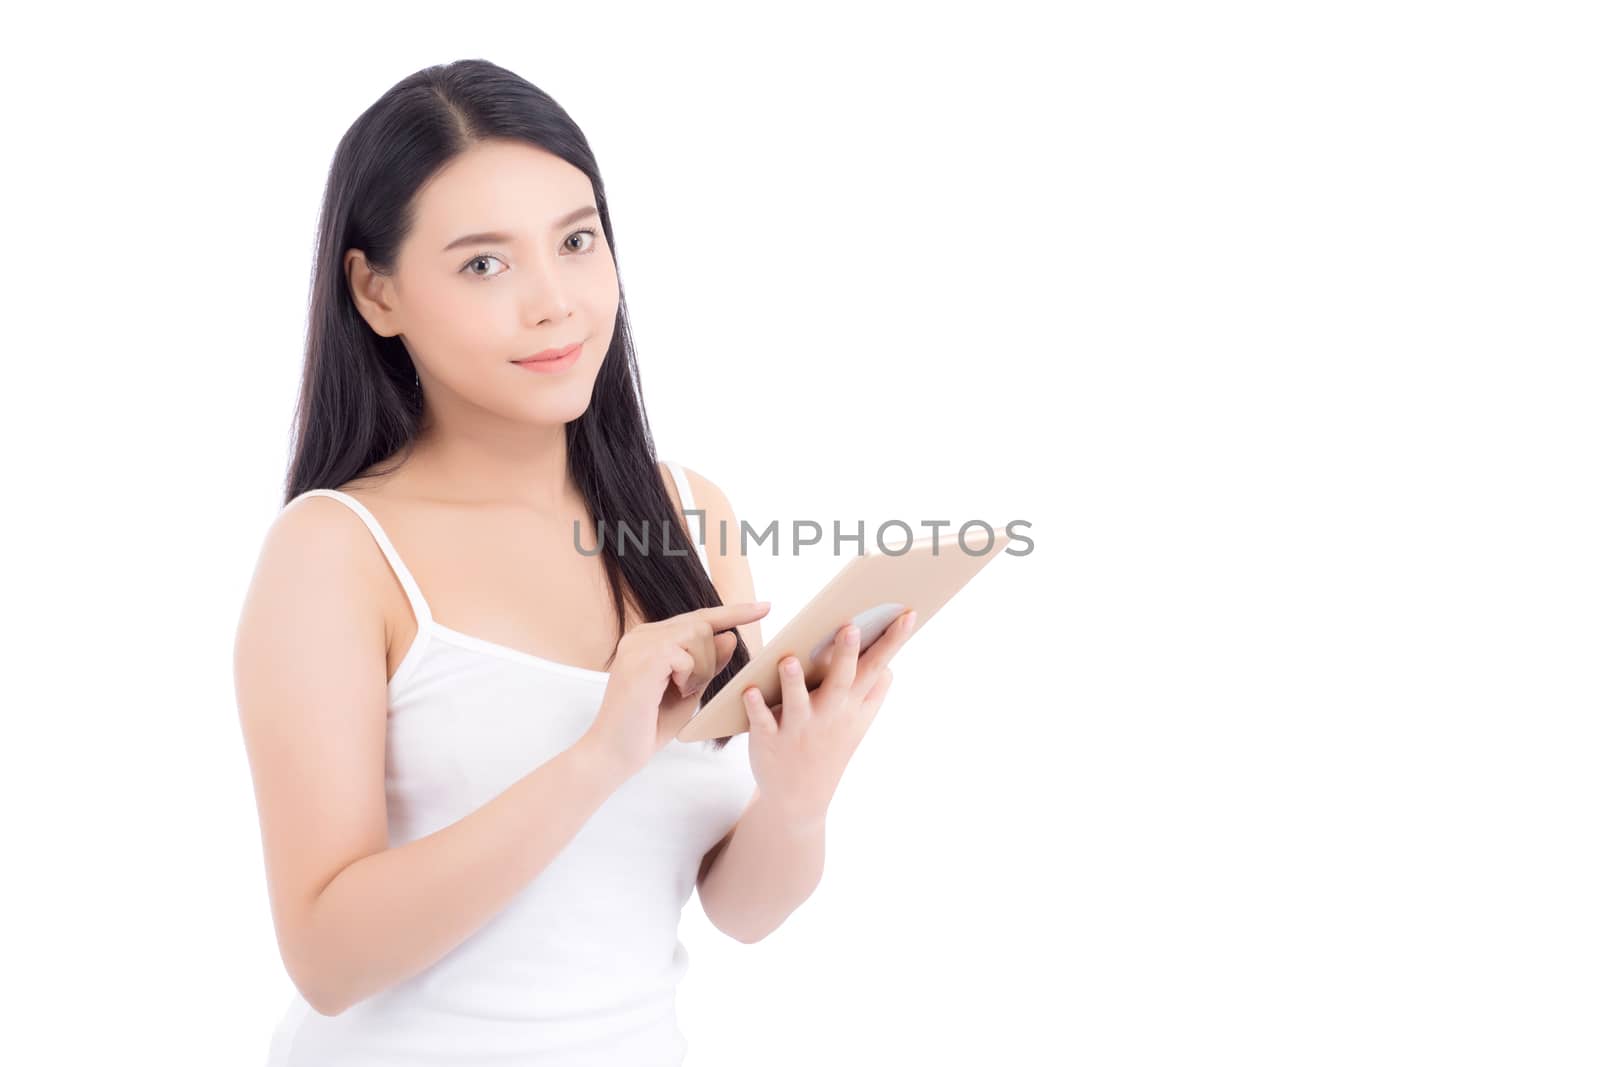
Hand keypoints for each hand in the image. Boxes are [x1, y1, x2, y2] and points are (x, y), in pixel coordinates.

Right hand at [584, 601, 771, 777]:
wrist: (614, 752)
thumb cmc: (650, 725)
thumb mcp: (690, 691)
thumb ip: (710, 664)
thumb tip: (731, 636)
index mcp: (651, 638)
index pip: (699, 618)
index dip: (733, 613)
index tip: (766, 607)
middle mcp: (642, 634)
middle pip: (701, 624)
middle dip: (711, 657)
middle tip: (689, 687)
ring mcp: (639, 643)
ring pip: (697, 637)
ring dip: (699, 669)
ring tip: (677, 692)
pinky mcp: (641, 658)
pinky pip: (686, 656)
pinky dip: (688, 678)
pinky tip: (670, 693)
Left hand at [741, 608, 917, 824]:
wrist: (800, 800)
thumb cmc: (830, 749)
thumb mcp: (858, 726)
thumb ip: (873, 695)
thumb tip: (889, 665)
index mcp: (852, 705)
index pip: (877, 668)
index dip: (893, 641)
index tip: (908, 613)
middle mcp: (829, 715)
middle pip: (840, 681)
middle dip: (845, 655)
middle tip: (850, 626)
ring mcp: (799, 728)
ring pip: (797, 702)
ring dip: (793, 682)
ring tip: (789, 661)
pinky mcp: (769, 740)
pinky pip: (761, 722)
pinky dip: (756, 708)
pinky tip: (750, 691)